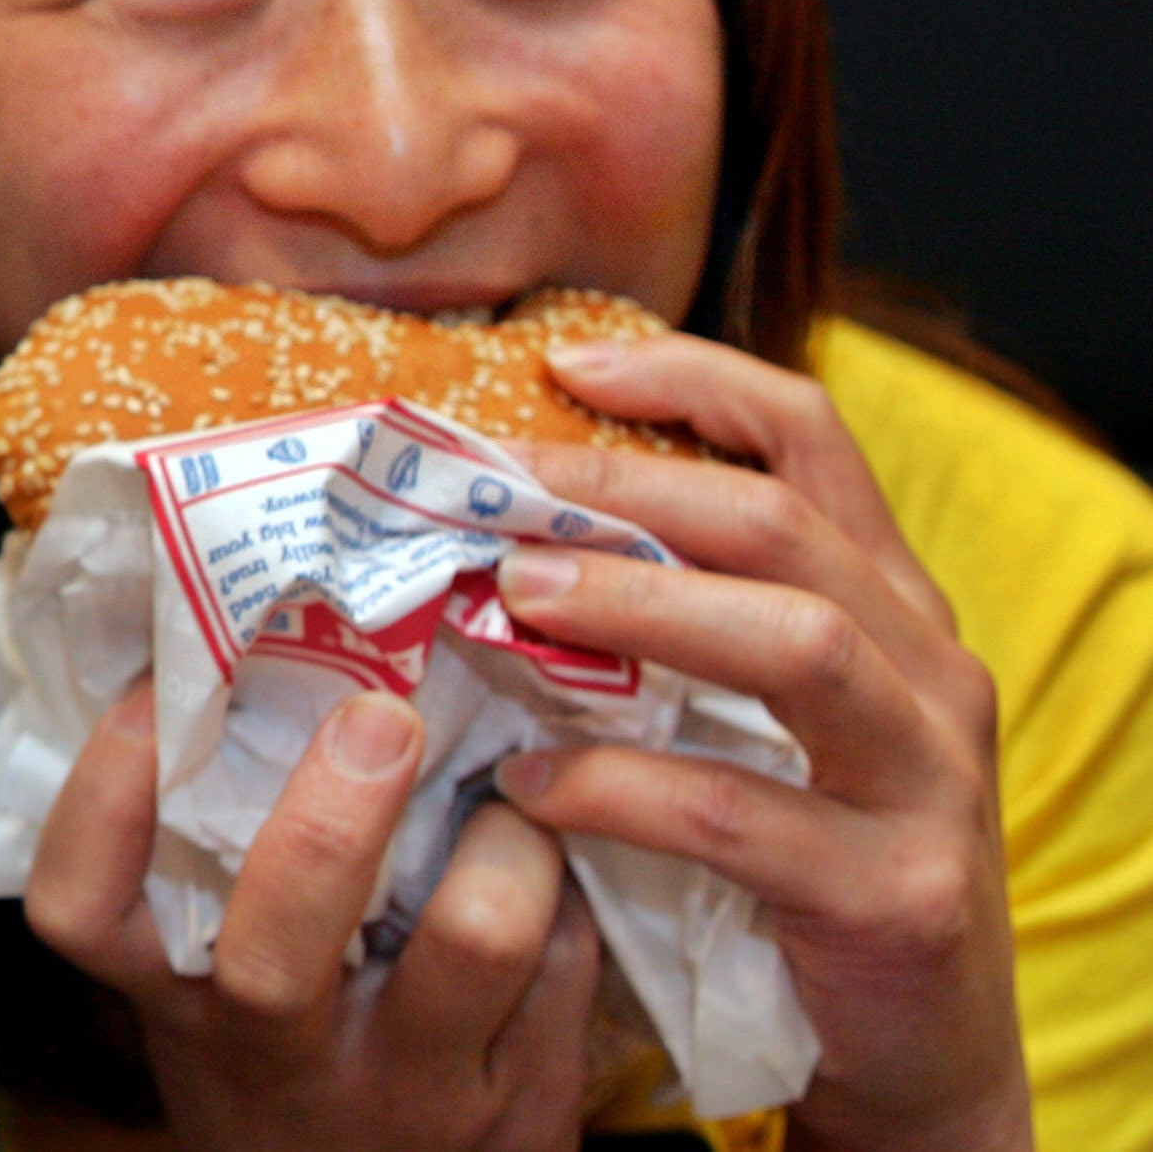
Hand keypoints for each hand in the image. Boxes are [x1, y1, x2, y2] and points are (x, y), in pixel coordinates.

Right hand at [26, 682, 597, 1150]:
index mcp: (178, 1000)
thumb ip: (215, 862)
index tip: (158, 693)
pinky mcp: (525, 1102)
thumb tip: (237, 644)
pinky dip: (568, 889)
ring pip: (474, 936)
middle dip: (332, 814)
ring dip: (507, 834)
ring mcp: (409, 1087)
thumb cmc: (288, 1062)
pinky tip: (552, 867)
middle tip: (380, 713)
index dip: (107, 793)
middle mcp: (277, 1054)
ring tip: (511, 797)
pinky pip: (568, 962)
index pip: (84, 907)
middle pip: (276, 945)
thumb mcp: (214, 991)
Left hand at [497, 332, 1029, 1151]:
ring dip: (639, 604)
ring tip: (514, 595)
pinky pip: (742, 815)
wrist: (911, 1058)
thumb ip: (674, 621)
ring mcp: (926, 781)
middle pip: (785, 526)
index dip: (692, 379)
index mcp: (888, 604)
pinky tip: (529, 784)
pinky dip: (621, 788)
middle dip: (630, 490)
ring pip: (795, 643)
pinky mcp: (895, 895)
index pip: (811, 436)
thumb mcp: (754, 718)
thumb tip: (493, 527)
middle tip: (498, 495)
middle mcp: (926, 672)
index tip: (565, 362)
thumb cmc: (797, 864)